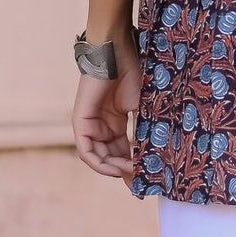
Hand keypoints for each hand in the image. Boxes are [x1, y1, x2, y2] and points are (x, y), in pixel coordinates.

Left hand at [72, 35, 141, 179]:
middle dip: (125, 173)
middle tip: (140, 184)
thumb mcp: (143, 109)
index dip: (134, 167)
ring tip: (132, 174)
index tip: (148, 180)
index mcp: (116, 122)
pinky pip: (86, 152)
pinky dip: (99, 163)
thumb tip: (155, 158)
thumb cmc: (133, 73)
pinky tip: (115, 168)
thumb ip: (145, 132)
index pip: (123, 152)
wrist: (117, 53)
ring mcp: (89, 124)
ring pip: (98, 158)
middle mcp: (101, 126)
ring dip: (114, 169)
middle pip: (111, 158)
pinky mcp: (80, 122)